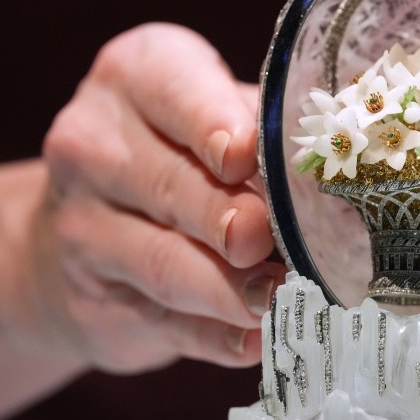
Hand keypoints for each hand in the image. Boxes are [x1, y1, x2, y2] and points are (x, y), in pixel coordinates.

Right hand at [27, 22, 283, 373]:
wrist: (83, 228)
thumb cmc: (184, 153)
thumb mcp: (217, 116)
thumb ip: (264, 136)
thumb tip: (336, 184)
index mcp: (136, 77)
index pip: (174, 95)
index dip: (213, 126)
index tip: (246, 157)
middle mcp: (94, 145)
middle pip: (172, 186)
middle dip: (230, 219)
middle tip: (276, 242)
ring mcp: (83, 229)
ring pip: (165, 262)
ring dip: (231, 289)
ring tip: (282, 299)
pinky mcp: (94, 302)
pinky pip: (164, 323)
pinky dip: (217, 338)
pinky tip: (257, 341)